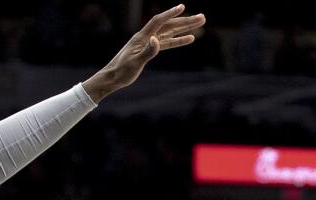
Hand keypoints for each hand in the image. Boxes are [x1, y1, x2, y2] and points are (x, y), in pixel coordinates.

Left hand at [83, 5, 205, 100]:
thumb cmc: (122, 71)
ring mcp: (149, 42)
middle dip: (185, 21)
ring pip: (170, 32)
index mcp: (142, 37)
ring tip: (200, 23)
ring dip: (185, 28)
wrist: (113, 77)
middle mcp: (146, 37)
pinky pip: (167, 42)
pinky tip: (190, 38)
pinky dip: (178, 40)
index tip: (183, 7)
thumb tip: (157, 40)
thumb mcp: (135, 63)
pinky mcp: (150, 50)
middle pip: (169, 25)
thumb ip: (147, 52)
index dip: (170, 14)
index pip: (158, 22)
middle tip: (202, 17)